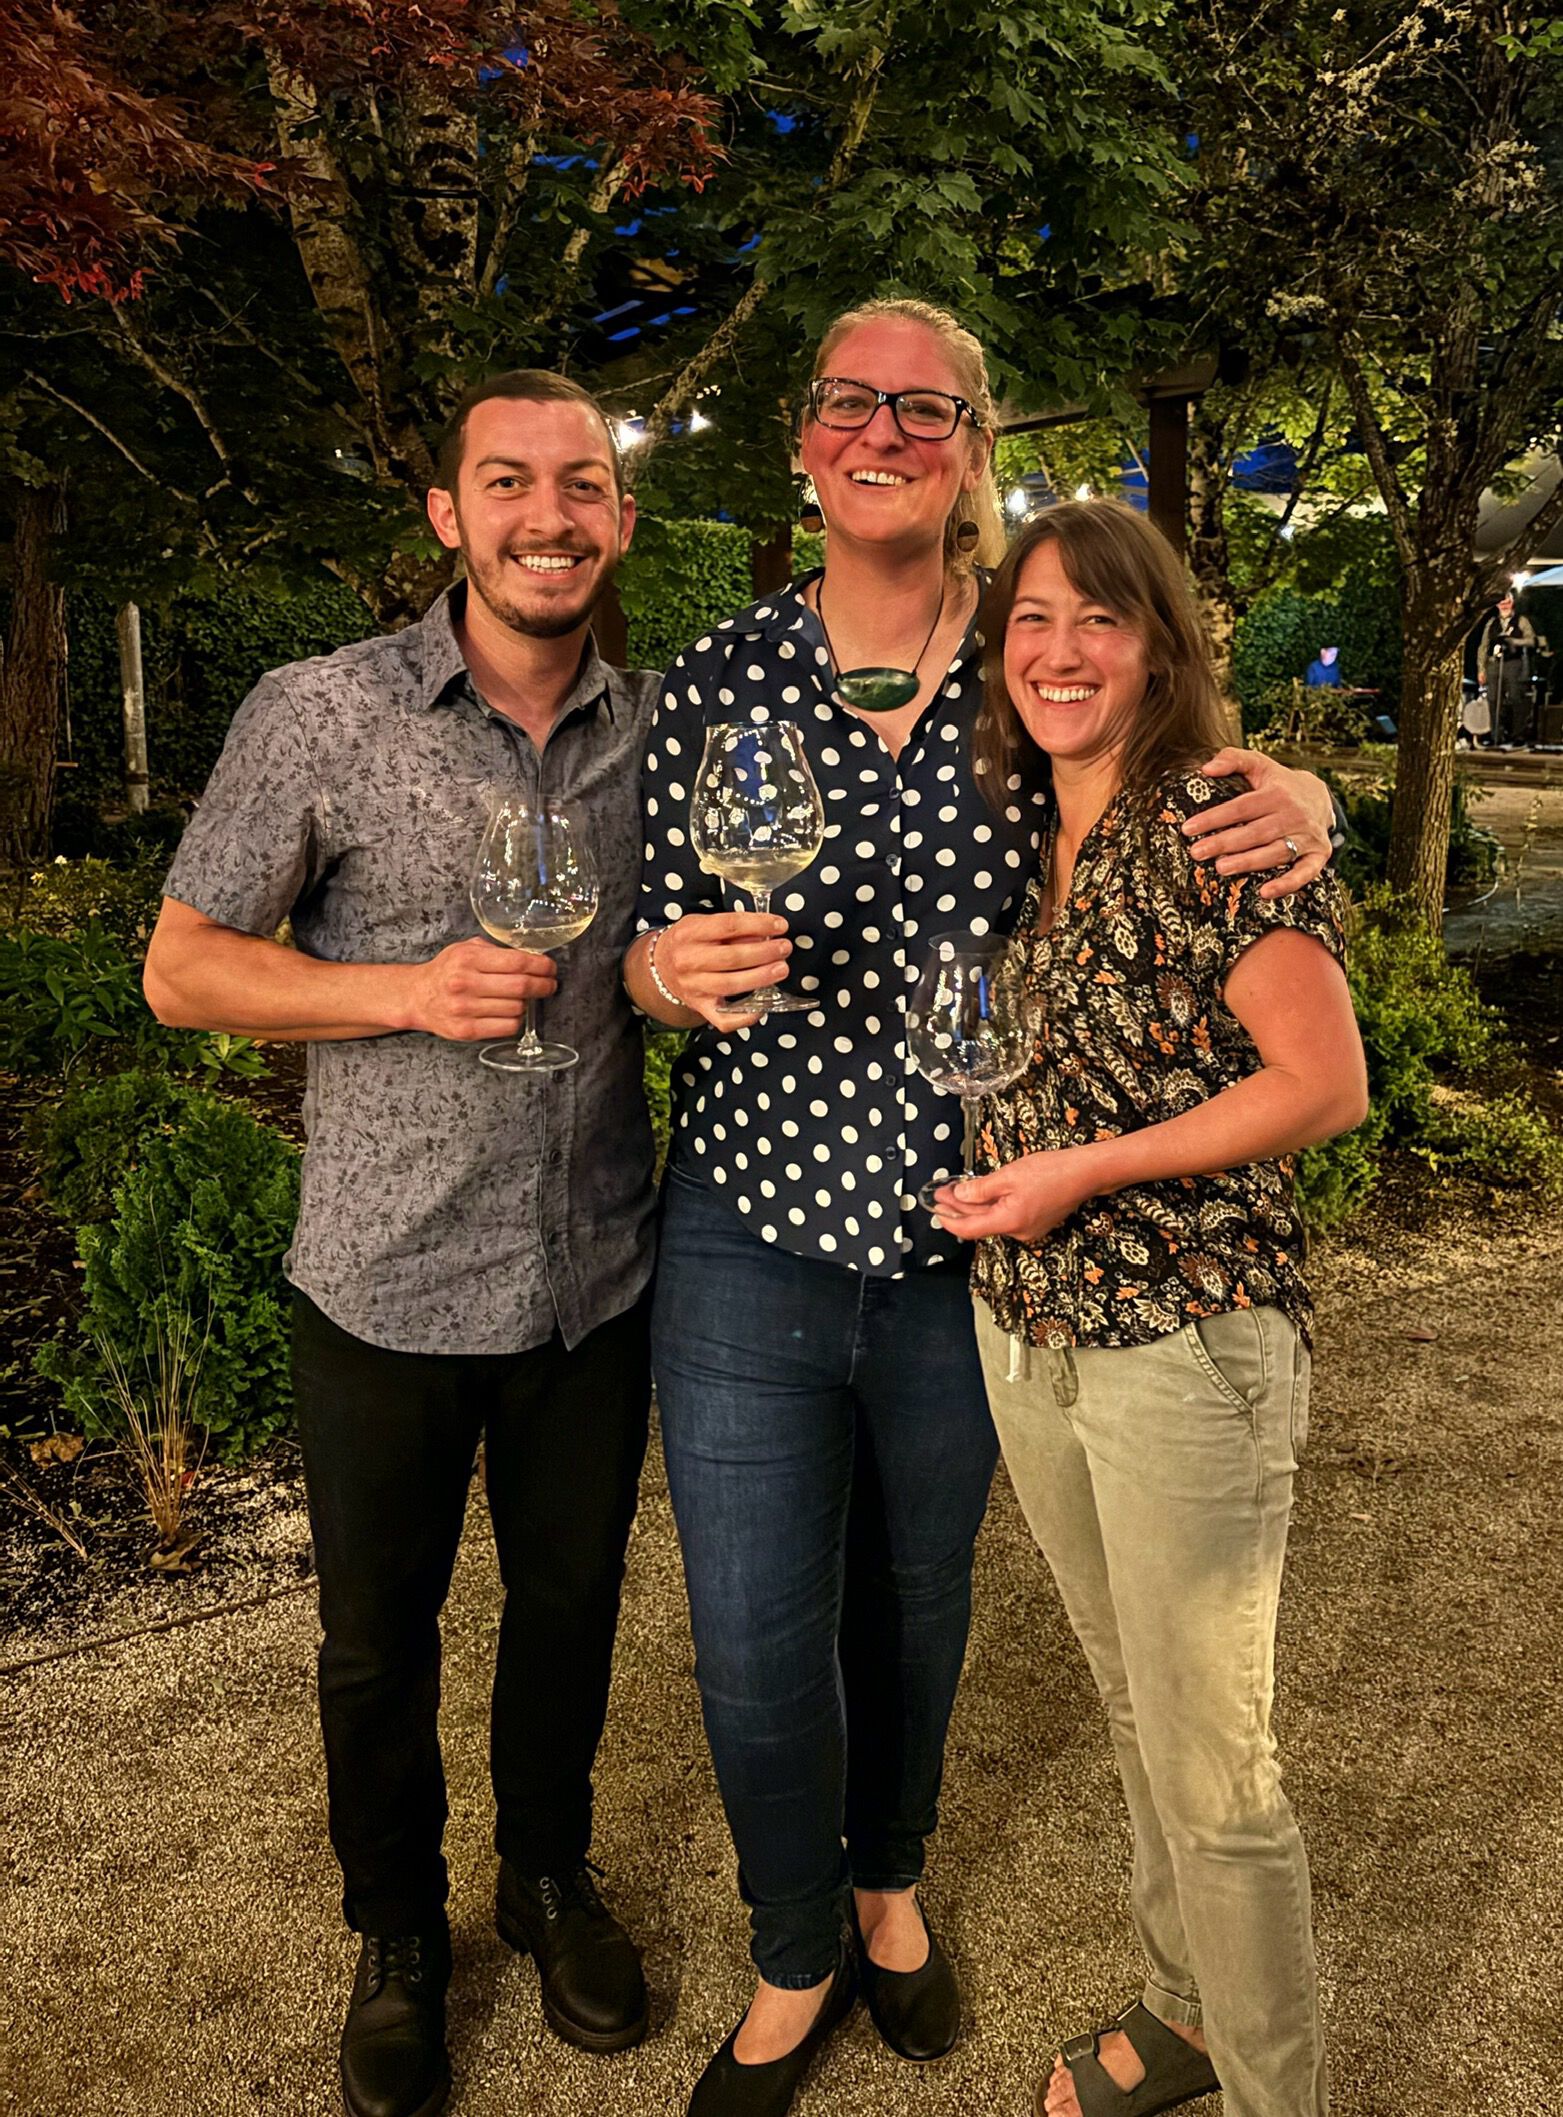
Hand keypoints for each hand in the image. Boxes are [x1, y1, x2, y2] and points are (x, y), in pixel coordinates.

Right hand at [403, 936, 557, 1040]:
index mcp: (468, 959)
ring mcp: (465, 1009)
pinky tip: (511, 1012)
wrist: (416, 997)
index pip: (517, 962)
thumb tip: (530, 956)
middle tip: (550, 984)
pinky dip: (516, 1020)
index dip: (541, 965)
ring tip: (523, 998)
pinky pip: (507, 1027)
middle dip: (543, 985)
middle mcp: (465, 983)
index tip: (550, 967)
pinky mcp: (466, 1030)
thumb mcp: (465, 949)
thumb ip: (495, 951)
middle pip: (521, 986)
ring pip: (517, 1008)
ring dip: (527, 1003)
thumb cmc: (446, 971)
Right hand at [652, 910, 791, 1029]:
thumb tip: (764, 935)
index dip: (758, 924)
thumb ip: (732, 929)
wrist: (661, 966)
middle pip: (732, 957)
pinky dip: (746, 1016)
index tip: (780, 925)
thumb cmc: (689, 942)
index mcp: (690, 933)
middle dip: (764, 952)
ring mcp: (694, 987)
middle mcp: (689, 961)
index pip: (729, 926)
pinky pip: (724, 1019)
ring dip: (761, 977)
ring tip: (781, 969)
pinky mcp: (701, 1008)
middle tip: (784, 948)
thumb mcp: (703, 924)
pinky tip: (763, 1006)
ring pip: (731, 985)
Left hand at [930, 1147, 1095, 1243]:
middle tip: (941, 1192)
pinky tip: (983, 1193)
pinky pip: (1007, 1216)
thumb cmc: (1051, 1171)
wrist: (1087, 1173)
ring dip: (975, 1206)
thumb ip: (981, 1189)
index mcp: (1010, 1222)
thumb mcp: (1009, 1175)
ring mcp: (1029, 1229)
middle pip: (981, 1223)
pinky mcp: (1037, 1222)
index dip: (949, 1220)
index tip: (934, 1209)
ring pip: (994, 1219)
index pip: (969, 1229)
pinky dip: (993, 1206)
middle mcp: (1019, 1232)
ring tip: (957, 1190)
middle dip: (959, 1208)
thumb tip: (959, 1196)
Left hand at [1183, 747, 1333, 899]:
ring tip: (1221, 868)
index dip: (1214, 818)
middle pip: (1256, 832)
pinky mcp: (1318, 854)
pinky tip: (1265, 893)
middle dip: (1225, 843)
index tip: (1188, 829)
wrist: (1320, 797)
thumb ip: (1233, 759)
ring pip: (1276, 852)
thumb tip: (1206, 769)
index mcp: (1278, 793)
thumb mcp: (1260, 765)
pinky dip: (1287, 884)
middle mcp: (1294, 815)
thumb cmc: (1279, 784)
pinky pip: (1305, 872)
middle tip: (1197, 853)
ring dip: (1249, 862)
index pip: (1242, 807)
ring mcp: (1308, 836)